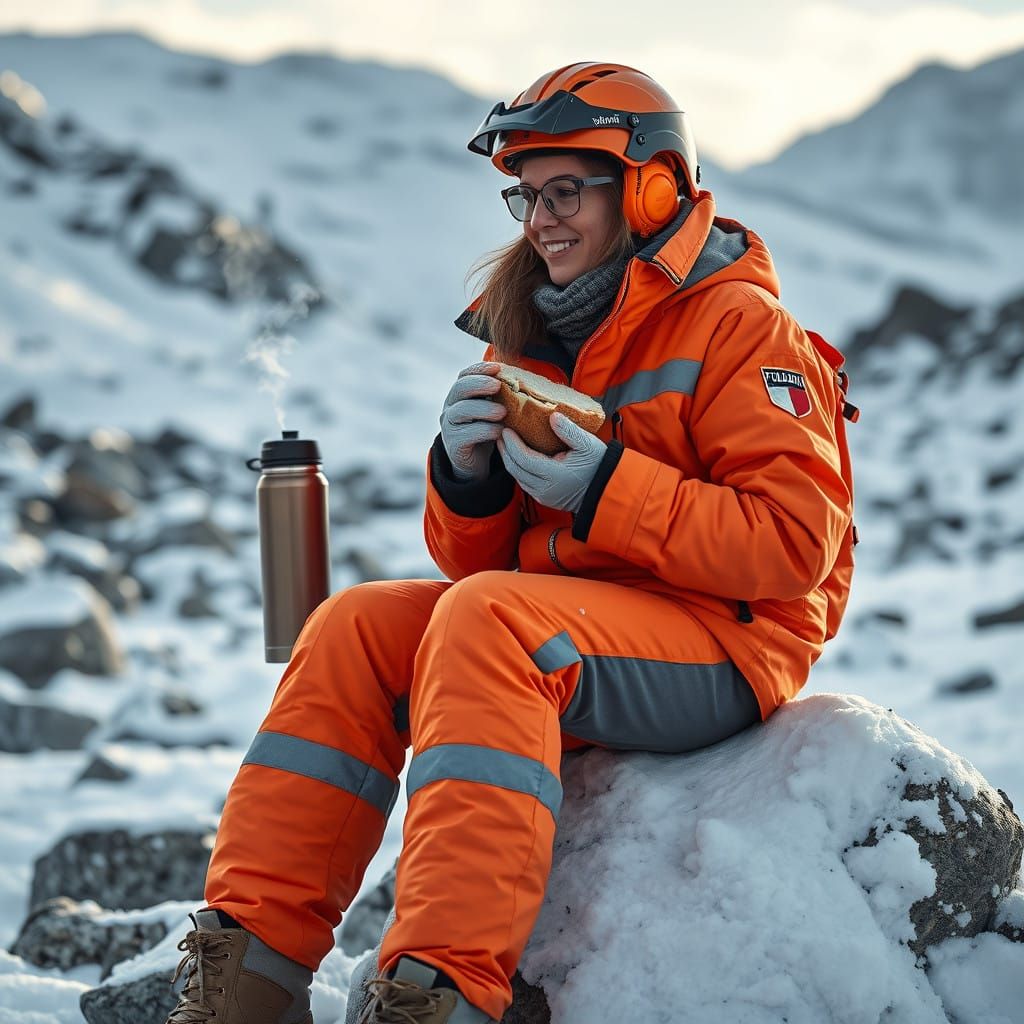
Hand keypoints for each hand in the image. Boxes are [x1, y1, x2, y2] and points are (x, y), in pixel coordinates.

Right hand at [439, 362, 507, 481]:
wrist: (475, 463)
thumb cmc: (487, 430)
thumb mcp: (494, 410)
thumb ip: (501, 396)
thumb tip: (524, 380)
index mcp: (460, 395)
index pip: (464, 375)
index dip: (480, 369)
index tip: (498, 367)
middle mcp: (450, 407)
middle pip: (460, 389)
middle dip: (479, 384)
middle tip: (498, 386)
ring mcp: (449, 426)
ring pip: (461, 411)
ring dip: (484, 409)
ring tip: (503, 412)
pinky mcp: (453, 445)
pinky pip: (466, 434)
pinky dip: (485, 431)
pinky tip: (500, 431)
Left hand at [497, 413, 606, 512]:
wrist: (606, 490)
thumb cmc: (599, 465)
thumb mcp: (588, 444)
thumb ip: (569, 430)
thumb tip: (552, 416)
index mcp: (555, 475)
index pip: (524, 459)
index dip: (512, 444)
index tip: (506, 430)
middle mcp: (545, 489)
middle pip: (515, 469)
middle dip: (505, 451)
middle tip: (500, 434)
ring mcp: (544, 496)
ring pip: (517, 478)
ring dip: (509, 461)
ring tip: (505, 444)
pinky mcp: (545, 499)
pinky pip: (524, 484)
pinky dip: (518, 470)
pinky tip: (517, 458)